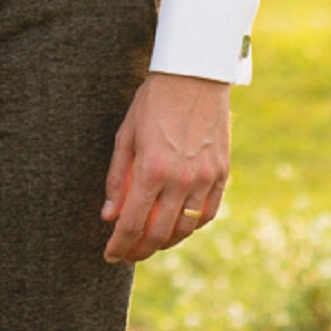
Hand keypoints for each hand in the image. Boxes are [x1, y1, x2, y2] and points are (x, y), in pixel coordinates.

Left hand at [100, 72, 229, 262]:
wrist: (195, 75)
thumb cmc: (153, 101)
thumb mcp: (126, 135)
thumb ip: (116, 179)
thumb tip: (109, 216)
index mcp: (151, 169)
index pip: (132, 223)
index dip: (119, 245)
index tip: (110, 255)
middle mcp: (180, 179)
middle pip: (159, 233)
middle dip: (140, 250)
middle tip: (127, 255)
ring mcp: (205, 177)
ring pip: (186, 228)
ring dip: (166, 241)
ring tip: (151, 242)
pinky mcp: (222, 173)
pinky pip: (208, 212)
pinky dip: (192, 225)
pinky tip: (179, 226)